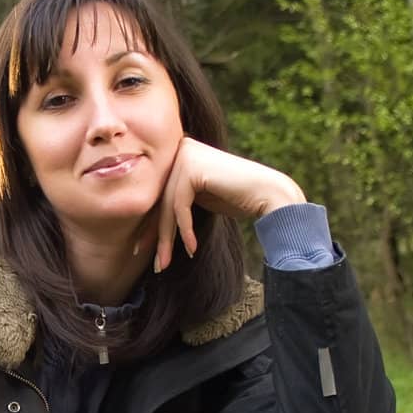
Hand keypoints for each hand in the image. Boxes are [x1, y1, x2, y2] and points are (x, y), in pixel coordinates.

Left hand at [153, 138, 305, 273]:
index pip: (159, 195)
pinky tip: (191, 249)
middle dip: (157, 236)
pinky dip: (184, 230)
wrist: (269, 193)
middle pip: (160, 201)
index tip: (143, 251)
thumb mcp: (198, 200)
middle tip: (156, 265)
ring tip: (166, 264)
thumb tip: (146, 226)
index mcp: (179, 153)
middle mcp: (180, 148)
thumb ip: (175, 203)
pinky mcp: (191, 166)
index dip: (151, 226)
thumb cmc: (237, 198)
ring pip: (167, 206)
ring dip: (167, 239)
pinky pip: (180, 205)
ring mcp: (185, 154)